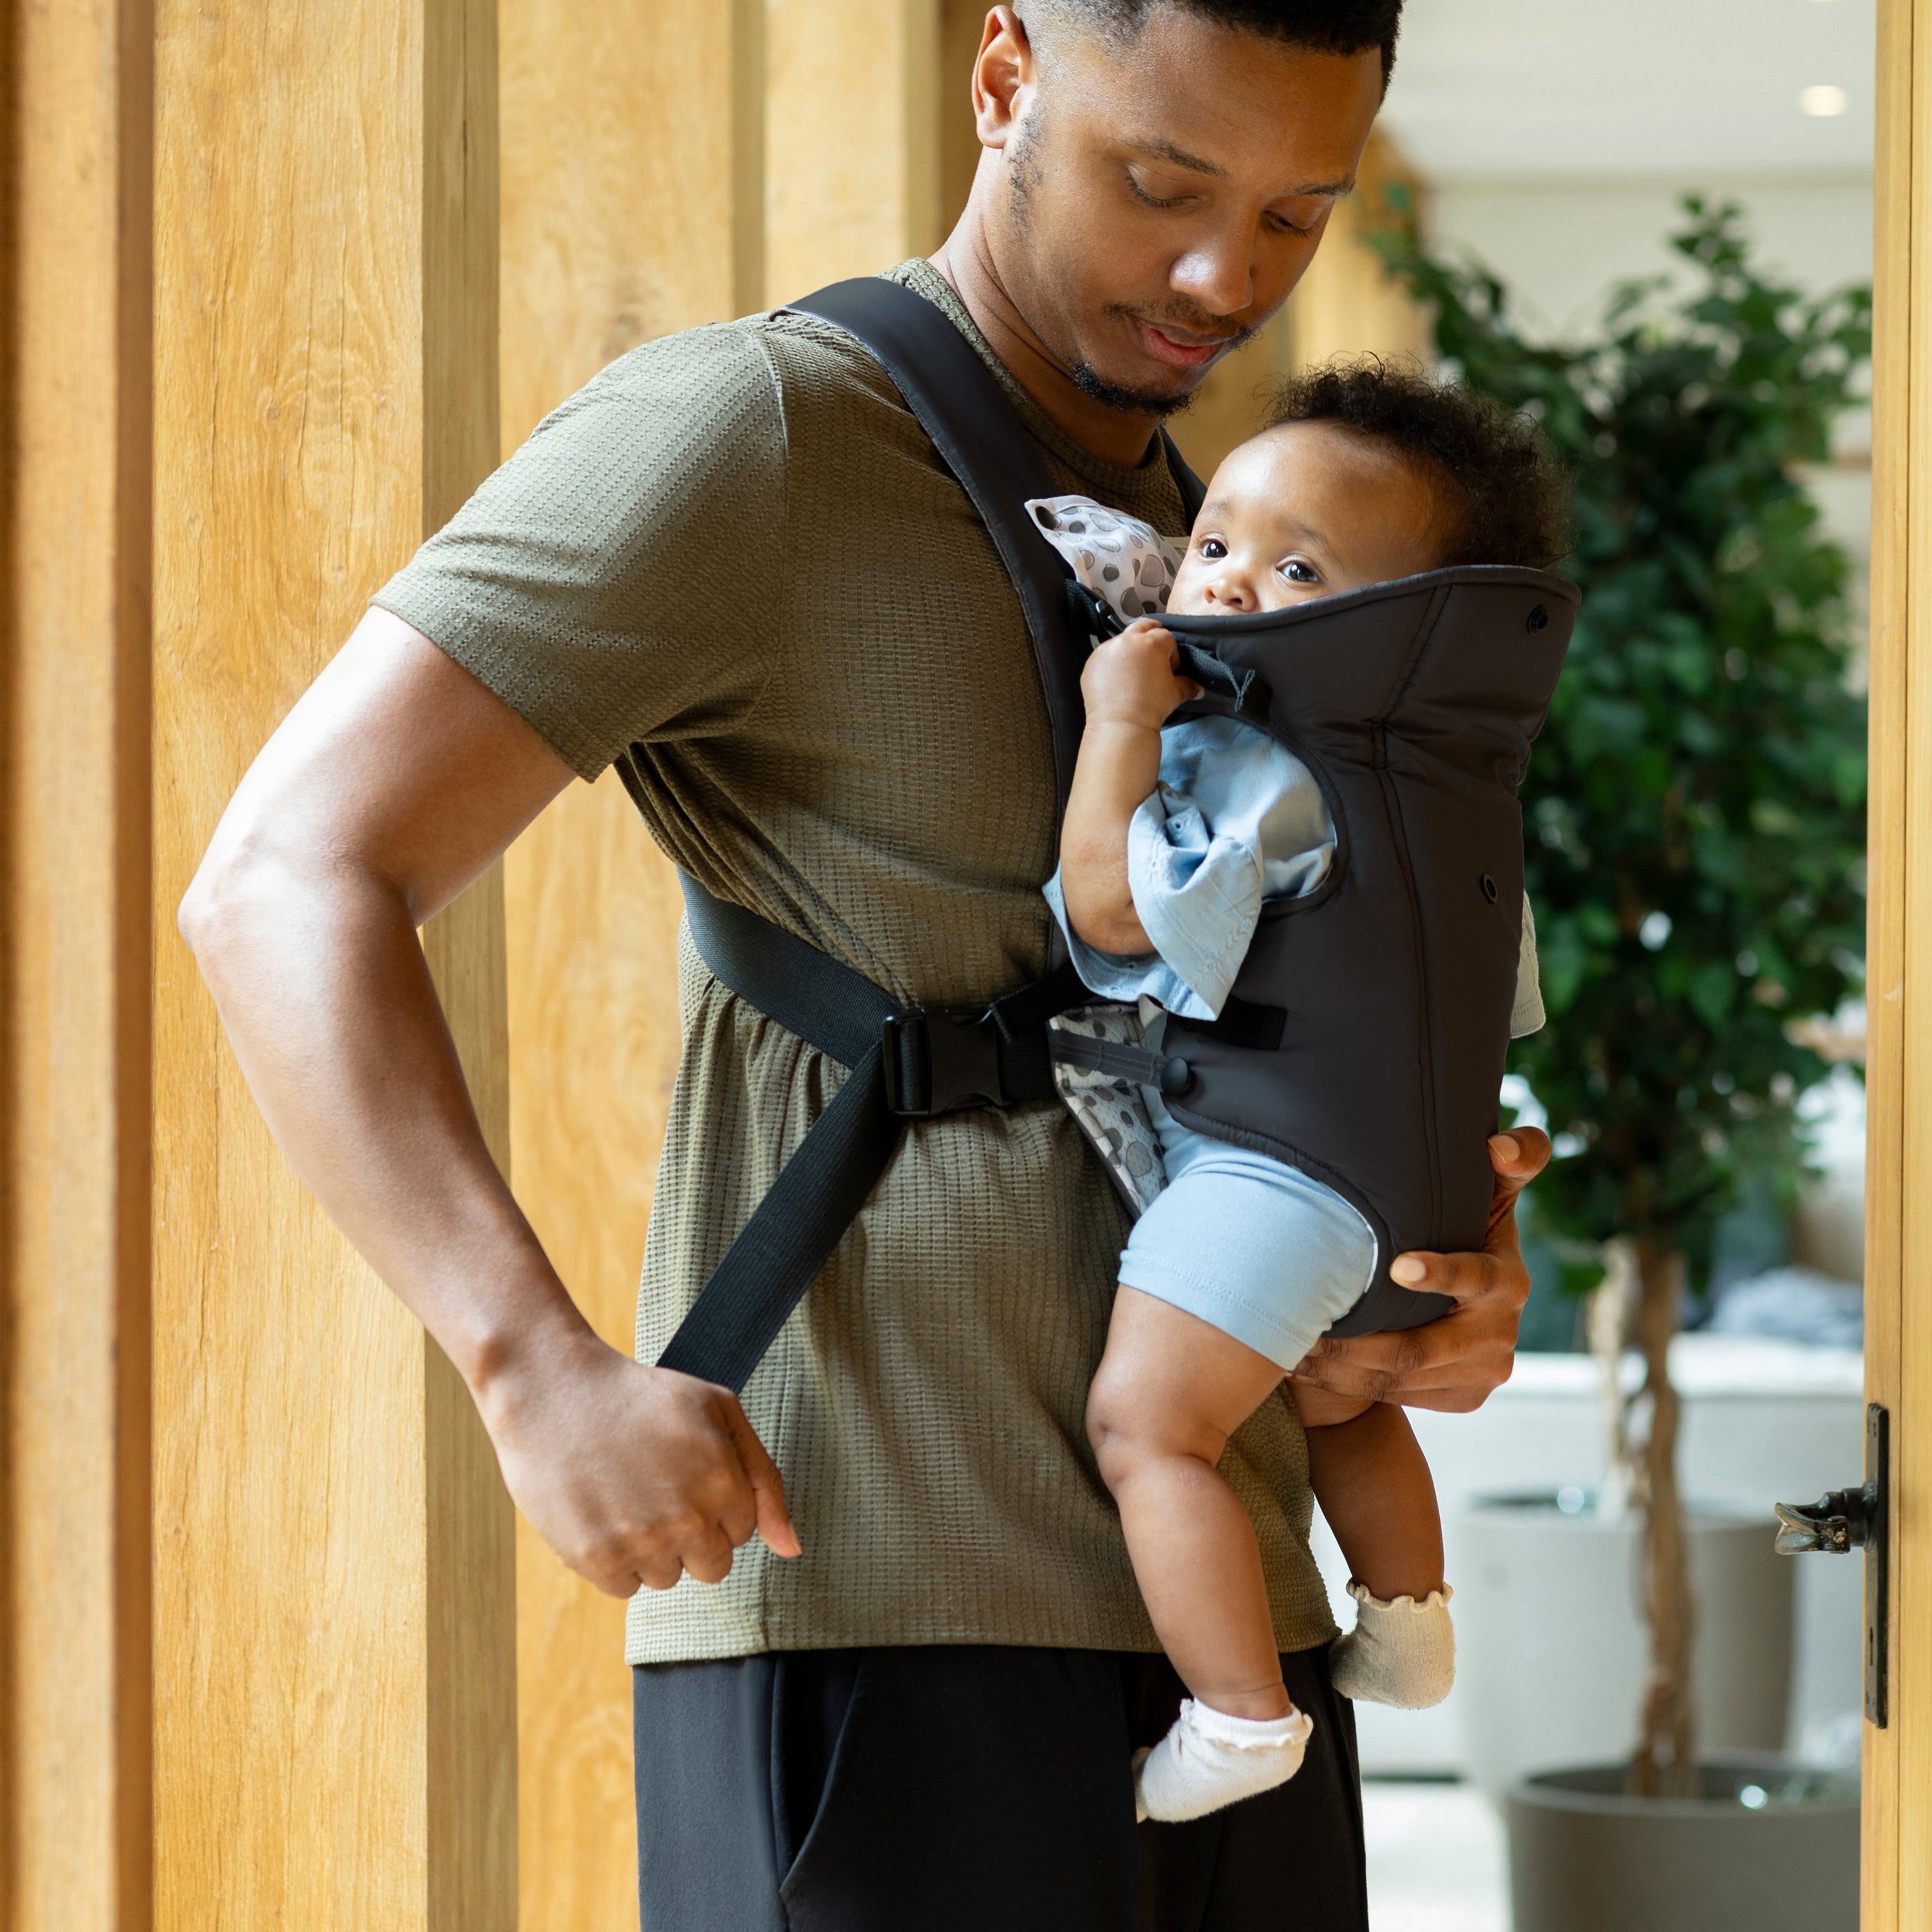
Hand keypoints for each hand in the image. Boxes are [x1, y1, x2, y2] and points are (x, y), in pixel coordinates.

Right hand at [480, 1321, 800, 1595]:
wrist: (555, 1391)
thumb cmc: (641, 1397)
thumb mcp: (718, 1411)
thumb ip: (764, 1480)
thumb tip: (792, 1550)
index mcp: (723, 1482)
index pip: (743, 1531)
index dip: (716, 1502)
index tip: (686, 1472)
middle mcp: (688, 1519)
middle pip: (712, 1566)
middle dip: (693, 1534)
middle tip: (659, 1490)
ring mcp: (641, 1542)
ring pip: (667, 1578)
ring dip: (652, 1548)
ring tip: (626, 1494)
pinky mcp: (597, 1559)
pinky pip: (625, 1589)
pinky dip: (615, 1560)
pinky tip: (602, 1512)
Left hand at [1080, 618, 1201, 730]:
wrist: (1120, 724)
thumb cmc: (1151, 706)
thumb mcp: (1175, 693)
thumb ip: (1188, 685)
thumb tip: (1199, 688)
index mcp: (1152, 642)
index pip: (1167, 637)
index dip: (1172, 653)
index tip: (1171, 670)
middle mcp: (1128, 640)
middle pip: (1143, 626)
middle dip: (1151, 636)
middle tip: (1153, 656)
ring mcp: (1107, 649)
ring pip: (1122, 641)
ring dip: (1129, 650)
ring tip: (1132, 673)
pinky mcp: (1092, 662)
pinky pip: (1105, 656)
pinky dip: (1112, 663)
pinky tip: (1116, 681)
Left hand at [1290, 1128, 1551, 1413]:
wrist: (1472, 1300)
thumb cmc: (1467, 1225)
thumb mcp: (1489, 1193)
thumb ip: (1512, 1159)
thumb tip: (1500, 1147)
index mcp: (1507, 1278)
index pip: (1478, 1278)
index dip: (1440, 1275)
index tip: (1397, 1266)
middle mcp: (1501, 1332)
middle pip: (1419, 1349)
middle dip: (1353, 1343)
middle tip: (1301, 1326)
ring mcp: (1484, 1372)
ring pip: (1398, 1379)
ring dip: (1336, 1367)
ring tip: (1285, 1346)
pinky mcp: (1462, 1397)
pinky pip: (1395, 1396)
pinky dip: (1343, 1384)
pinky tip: (1300, 1367)